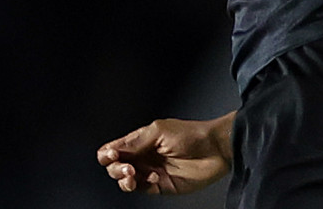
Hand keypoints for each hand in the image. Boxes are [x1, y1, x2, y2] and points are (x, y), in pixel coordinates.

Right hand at [97, 115, 233, 193]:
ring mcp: (151, 171)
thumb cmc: (192, 134)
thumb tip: (113, 150)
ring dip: (124, 179)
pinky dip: (140, 185)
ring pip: (125, 180)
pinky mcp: (160, 185)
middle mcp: (144, 156)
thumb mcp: (159, 131)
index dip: (107, 154)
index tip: (111, 155)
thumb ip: (135, 142)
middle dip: (116, 168)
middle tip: (127, 166)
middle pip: (115, 167)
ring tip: (133, 174)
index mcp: (141, 140)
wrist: (215, 150)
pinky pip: (141, 189)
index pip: (114, 149)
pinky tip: (151, 178)